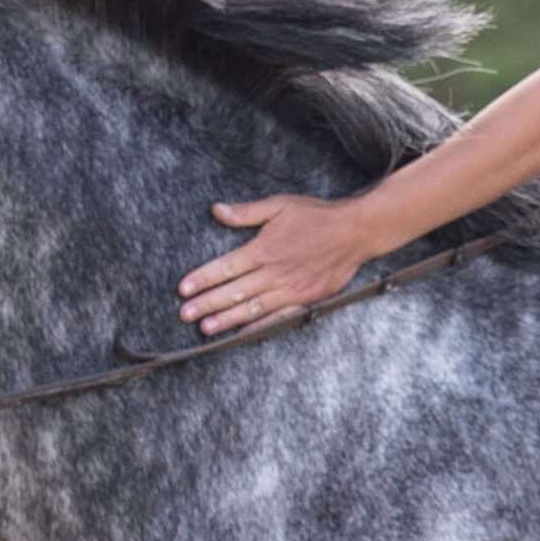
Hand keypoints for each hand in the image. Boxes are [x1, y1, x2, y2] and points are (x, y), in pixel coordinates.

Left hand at [184, 191, 387, 336]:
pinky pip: (277, 317)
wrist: (355, 232)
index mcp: (265, 248)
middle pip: (235, 291)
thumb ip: (247, 213)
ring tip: (206, 328)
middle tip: (185, 314)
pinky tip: (241, 334)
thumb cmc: (317, 216)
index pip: (226, 267)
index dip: (203, 278)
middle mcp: (275, 272)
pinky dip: (258, 327)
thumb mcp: (280, 206)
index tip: (184, 289)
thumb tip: (217, 211)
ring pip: (252, 308)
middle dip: (207, 304)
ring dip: (227, 319)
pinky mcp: (304, 299)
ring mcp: (290, 289)